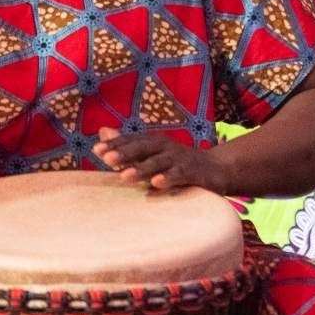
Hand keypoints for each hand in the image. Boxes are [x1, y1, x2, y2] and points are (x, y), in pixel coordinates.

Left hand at [93, 129, 233, 193]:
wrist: (216, 169)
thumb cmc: (178, 163)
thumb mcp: (153, 152)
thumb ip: (128, 144)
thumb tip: (103, 131)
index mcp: (155, 143)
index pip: (133, 141)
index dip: (116, 144)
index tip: (97, 150)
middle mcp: (167, 148)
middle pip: (144, 149)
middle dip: (125, 153)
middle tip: (106, 158)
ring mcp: (181, 160)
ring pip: (159, 163)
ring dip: (142, 169)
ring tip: (124, 176)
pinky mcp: (194, 173)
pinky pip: (180, 176)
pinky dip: (168, 179)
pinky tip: (156, 184)